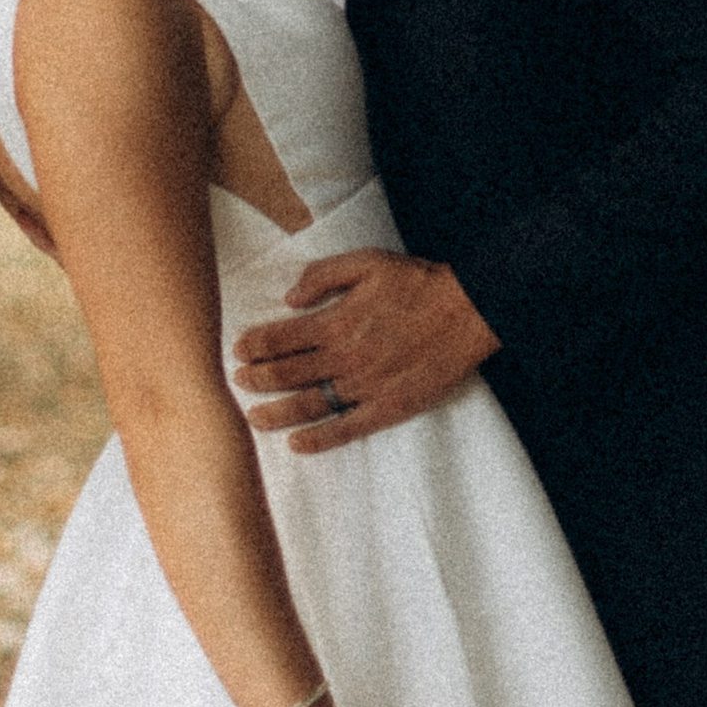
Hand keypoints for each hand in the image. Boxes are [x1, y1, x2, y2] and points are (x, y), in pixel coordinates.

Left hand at [235, 250, 496, 450]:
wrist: (469, 312)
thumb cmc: (418, 283)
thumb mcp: (367, 262)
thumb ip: (323, 276)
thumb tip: (289, 297)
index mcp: (336, 322)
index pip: (280, 338)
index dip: (253, 346)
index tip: (237, 351)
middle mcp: (345, 358)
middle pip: (287, 375)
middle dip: (255, 379)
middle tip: (237, 383)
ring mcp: (365, 387)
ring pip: (308, 405)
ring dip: (276, 413)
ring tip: (253, 419)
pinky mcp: (388, 408)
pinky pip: (346, 429)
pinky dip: (319, 440)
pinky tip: (297, 444)